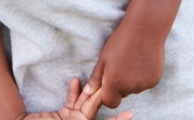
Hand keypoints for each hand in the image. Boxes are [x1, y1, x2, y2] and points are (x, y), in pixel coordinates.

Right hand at [19, 77, 134, 118]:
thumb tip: (90, 112)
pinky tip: (74, 81)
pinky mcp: (64, 114)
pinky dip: (74, 92)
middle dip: (103, 97)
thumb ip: (79, 118)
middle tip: (114, 83)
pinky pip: (72, 102)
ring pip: (85, 103)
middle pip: (94, 111)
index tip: (130, 114)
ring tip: (97, 78)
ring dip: (89, 91)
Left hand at [84, 20, 165, 108]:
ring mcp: (144, 84)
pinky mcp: (154, 80)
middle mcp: (130, 88)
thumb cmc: (122, 40)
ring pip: (135, 88)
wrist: (145, 28)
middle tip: (122, 66)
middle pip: (123, 94)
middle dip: (121, 85)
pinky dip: (144, 76)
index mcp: (114, 83)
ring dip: (133, 81)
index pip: (110, 102)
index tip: (110, 81)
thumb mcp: (104, 58)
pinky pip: (146, 83)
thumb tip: (88, 92)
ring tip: (133, 61)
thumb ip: (96, 78)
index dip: (108, 94)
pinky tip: (143, 61)